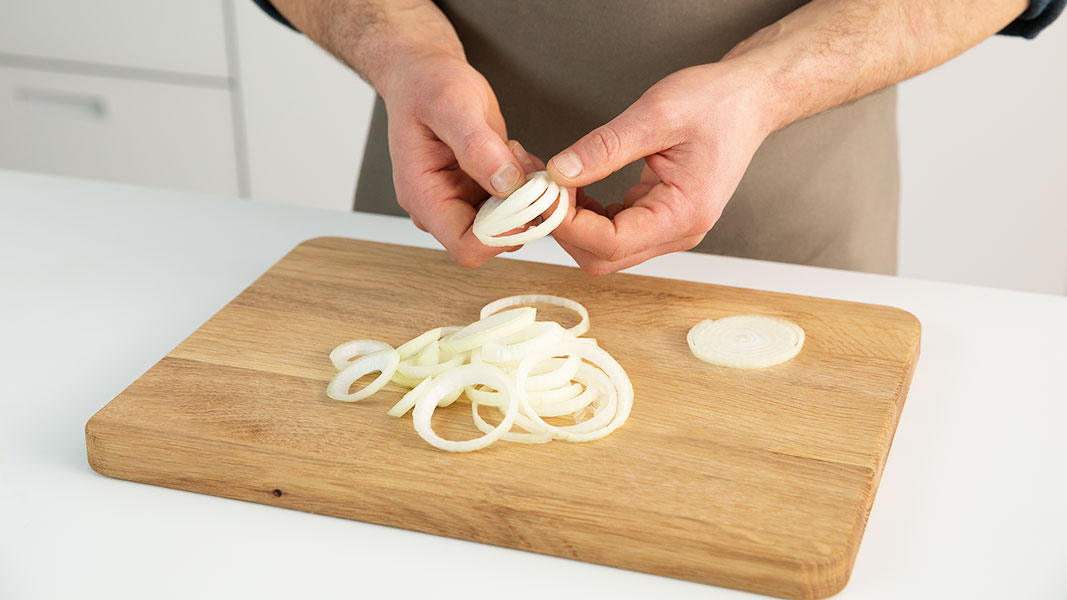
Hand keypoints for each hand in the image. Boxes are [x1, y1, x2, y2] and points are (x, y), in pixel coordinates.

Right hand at [378, 54, 527, 266]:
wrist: (426, 76)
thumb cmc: (427, 86)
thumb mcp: (452, 105)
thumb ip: (477, 147)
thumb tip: (506, 184)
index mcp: (423, 196)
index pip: (468, 247)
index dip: (503, 231)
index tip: (523, 196)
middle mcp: (442, 208)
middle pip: (493, 240)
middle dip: (519, 209)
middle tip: (521, 162)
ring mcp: (462, 203)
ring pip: (510, 224)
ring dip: (526, 196)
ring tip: (515, 152)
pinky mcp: (482, 193)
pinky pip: (515, 206)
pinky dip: (527, 186)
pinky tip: (518, 155)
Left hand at [546, 63, 775, 274]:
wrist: (750, 99)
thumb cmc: (717, 103)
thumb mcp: (657, 114)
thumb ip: (605, 147)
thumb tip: (560, 172)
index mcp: (684, 214)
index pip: (611, 243)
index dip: (568, 223)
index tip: (544, 190)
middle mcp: (678, 232)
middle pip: (603, 257)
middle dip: (565, 227)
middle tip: (540, 187)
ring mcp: (669, 228)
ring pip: (604, 249)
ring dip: (572, 222)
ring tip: (551, 182)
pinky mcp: (660, 217)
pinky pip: (613, 231)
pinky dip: (587, 214)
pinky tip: (574, 184)